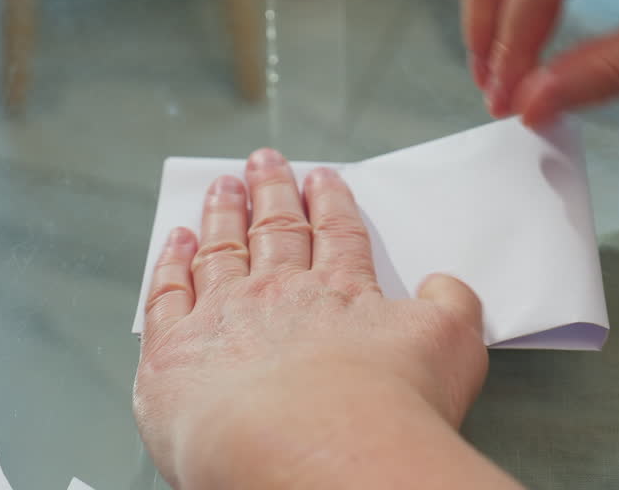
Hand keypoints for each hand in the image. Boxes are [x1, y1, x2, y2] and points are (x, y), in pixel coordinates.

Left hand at [133, 149, 490, 488]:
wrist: (320, 455)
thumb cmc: (383, 417)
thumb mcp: (452, 349)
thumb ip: (451, 306)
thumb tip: (444, 285)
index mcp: (341, 293)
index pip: (336, 234)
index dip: (329, 202)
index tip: (321, 179)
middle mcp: (280, 295)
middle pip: (275, 230)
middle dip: (270, 192)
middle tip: (263, 163)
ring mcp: (224, 317)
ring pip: (219, 250)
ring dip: (221, 216)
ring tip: (222, 190)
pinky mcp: (174, 352)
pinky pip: (166, 293)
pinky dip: (169, 263)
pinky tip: (173, 243)